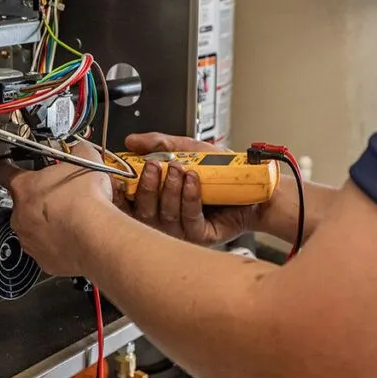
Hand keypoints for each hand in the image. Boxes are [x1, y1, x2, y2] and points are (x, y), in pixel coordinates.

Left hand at [0, 142, 114, 276]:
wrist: (95, 237)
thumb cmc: (86, 201)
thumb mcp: (86, 160)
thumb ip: (78, 152)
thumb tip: (81, 150)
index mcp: (24, 187)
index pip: (4, 172)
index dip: (4, 167)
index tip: (3, 167)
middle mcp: (20, 215)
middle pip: (24, 203)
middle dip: (41, 200)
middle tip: (63, 196)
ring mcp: (30, 240)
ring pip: (35, 228)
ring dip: (50, 223)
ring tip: (74, 219)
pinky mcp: (43, 260)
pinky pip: (48, 249)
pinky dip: (59, 244)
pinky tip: (77, 236)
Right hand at [115, 133, 258, 244]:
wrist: (256, 185)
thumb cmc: (224, 170)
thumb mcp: (188, 149)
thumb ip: (158, 144)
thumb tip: (131, 140)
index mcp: (158, 199)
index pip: (129, 201)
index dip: (121, 192)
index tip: (120, 176)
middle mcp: (167, 217)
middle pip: (143, 211)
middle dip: (147, 186)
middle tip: (154, 166)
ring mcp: (182, 230)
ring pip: (165, 216)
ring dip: (170, 189)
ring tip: (180, 169)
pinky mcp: (201, 237)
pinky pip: (189, 220)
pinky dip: (189, 198)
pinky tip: (194, 181)